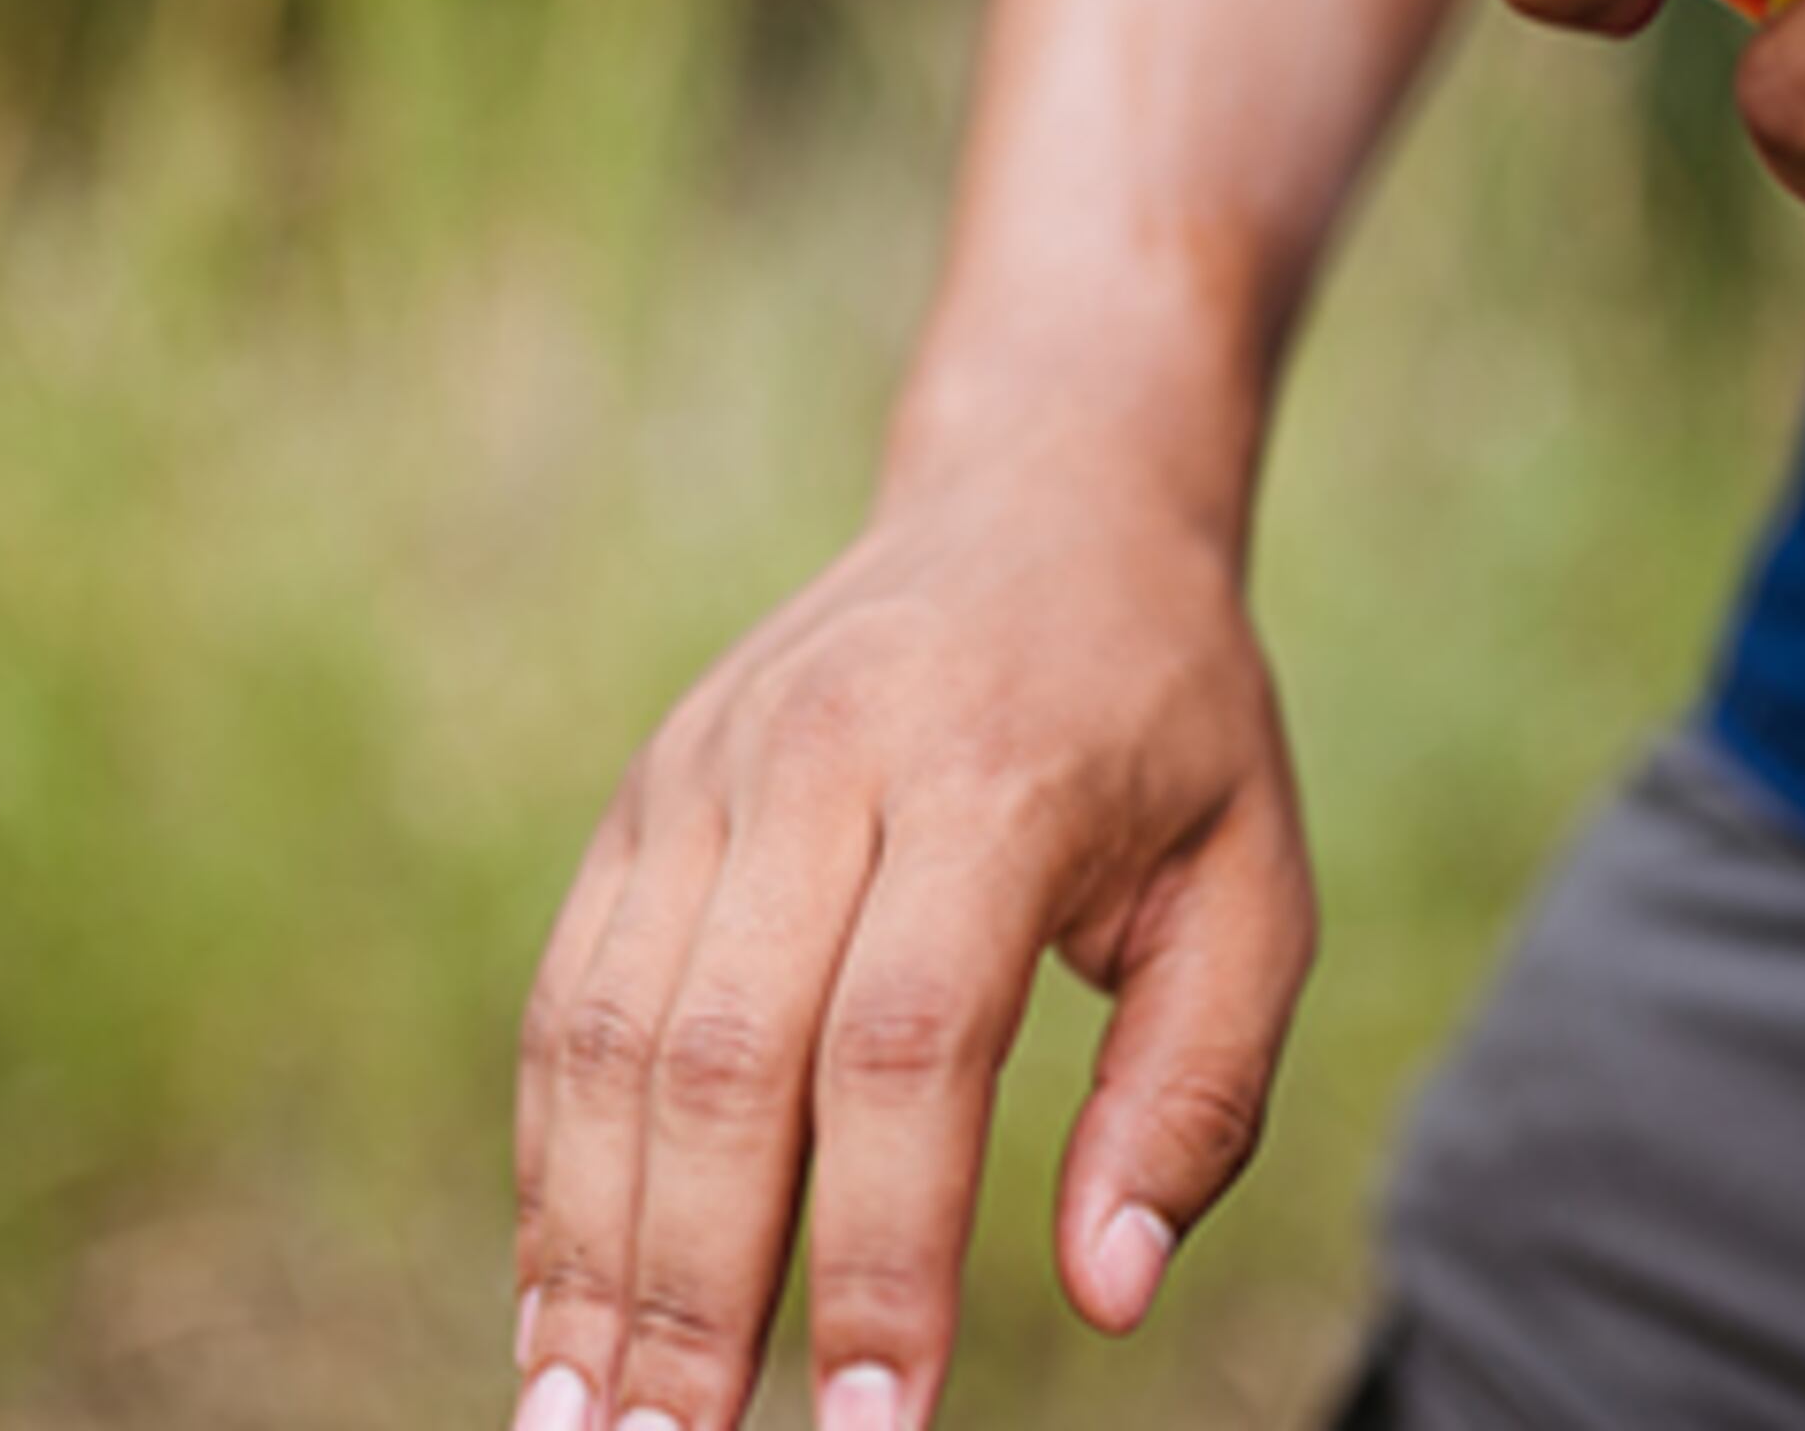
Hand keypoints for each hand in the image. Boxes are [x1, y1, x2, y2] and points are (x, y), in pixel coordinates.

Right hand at [510, 450, 1311, 1430]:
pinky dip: (551, 1166)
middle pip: (727, 1057)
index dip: (878, 1254)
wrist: (1039, 497)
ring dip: (587, 1251)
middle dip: (695, 1291)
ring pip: (609, 1037)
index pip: (906, 1045)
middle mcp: (822, 759)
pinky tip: (557, 1307)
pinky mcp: (642, 798)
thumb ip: (1194, 1096)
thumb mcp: (1253, 889)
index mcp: (993, 773)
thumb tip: (1107, 1298)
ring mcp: (706, 772)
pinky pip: (567, 1001)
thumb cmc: (1170, 725)